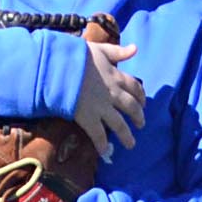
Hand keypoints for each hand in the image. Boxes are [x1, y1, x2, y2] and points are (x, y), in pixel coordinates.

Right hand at [70, 39, 142, 156]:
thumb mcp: (99, 49)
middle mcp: (113, 94)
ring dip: (126, 135)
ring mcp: (101, 107)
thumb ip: (118, 51)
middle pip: (131, 107)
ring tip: (131, 144)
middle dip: (138, 117)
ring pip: (119, 124)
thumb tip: (135, 49)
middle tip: (141, 124)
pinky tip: (105, 152)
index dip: (140, 95)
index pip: (135, 87)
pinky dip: (102, 144)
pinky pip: (98, 134)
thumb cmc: (76, 57)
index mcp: (116, 76)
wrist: (59, 69)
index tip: (143, 102)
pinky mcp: (88, 117)